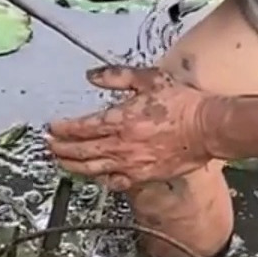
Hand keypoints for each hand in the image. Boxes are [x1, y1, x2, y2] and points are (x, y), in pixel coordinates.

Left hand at [46, 66, 212, 190]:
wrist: (208, 128)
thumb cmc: (181, 104)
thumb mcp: (148, 80)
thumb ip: (116, 76)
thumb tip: (91, 75)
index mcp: (119, 121)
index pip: (80, 128)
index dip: (62, 129)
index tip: (52, 128)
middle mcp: (119, 146)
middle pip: (80, 151)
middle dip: (60, 149)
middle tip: (49, 146)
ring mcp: (129, 164)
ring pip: (92, 169)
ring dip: (72, 166)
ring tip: (60, 163)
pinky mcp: (142, 176)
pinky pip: (114, 182)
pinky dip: (99, 179)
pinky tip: (93, 176)